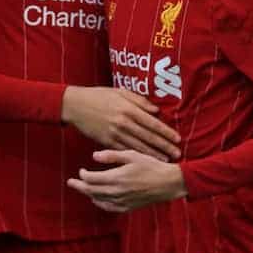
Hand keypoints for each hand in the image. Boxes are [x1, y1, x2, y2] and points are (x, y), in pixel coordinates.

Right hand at [62, 87, 180, 160]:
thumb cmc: (98, 96)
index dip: (166, 132)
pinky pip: (123, 151)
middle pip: (148, 137)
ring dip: (153, 154)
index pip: (152, 123)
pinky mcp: (106, 141)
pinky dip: (135, 156)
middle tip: (177, 154)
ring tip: (165, 160)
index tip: (177, 139)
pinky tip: (144, 161)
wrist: (75, 105)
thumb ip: (139, 101)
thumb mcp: (119, 92)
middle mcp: (123, 122)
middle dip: (164, 146)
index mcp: (128, 109)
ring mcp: (114, 133)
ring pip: (138, 146)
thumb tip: (156, 111)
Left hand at [67, 149, 185, 211]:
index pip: (91, 179)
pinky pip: (109, 208)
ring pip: (98, 200)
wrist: (169, 183)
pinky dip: (100, 203)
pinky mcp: (128, 207)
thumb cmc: (151, 165)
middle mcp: (117, 192)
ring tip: (83, 189)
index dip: (83, 175)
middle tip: (70, 183)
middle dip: (79, 186)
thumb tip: (93, 156)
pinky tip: (97, 199)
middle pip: (91, 191)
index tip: (81, 170)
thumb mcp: (132, 155)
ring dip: (89, 194)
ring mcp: (122, 201)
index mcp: (117, 177)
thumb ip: (111, 156)